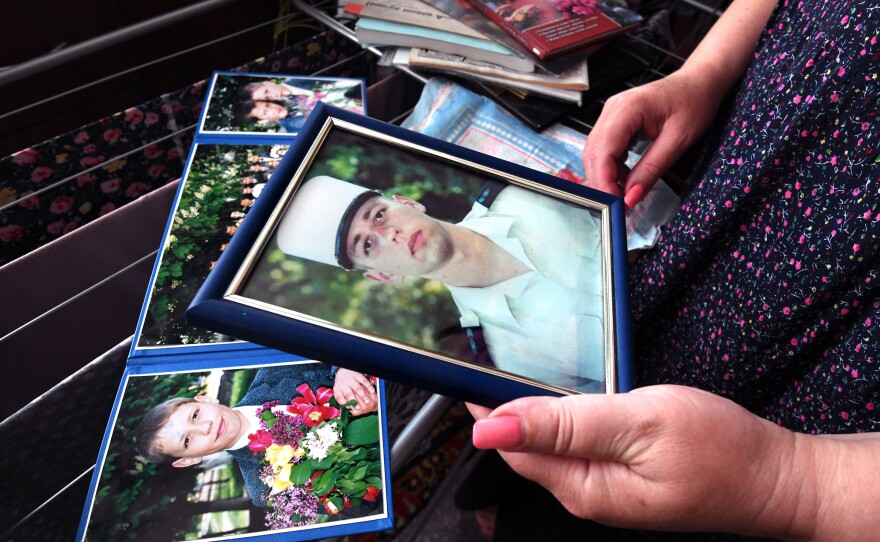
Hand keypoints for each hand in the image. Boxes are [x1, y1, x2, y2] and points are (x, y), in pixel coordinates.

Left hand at [333, 368, 377, 414]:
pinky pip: (364, 381)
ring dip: (363, 396)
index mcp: (337, 389)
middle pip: (348, 394)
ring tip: (368, 402)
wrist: (345, 369)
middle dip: (355, 402)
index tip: (350, 409)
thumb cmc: (343, 384)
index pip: (339, 398)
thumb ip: (342, 399)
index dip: (344, 404)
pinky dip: (368, 386)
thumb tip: (346, 411)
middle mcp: (343, 383)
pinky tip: (372, 392)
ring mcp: (350, 379)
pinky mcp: (357, 375)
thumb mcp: (339, 390)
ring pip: (357, 388)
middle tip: (360, 408)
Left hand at [467, 385, 817, 538]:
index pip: (509, 445)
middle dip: (500, 407)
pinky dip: (558, 418)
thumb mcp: (639, 424)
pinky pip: (574, 445)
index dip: (483, 407)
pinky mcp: (620, 476)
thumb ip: (565, 425)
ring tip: (510, 373)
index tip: (461, 371)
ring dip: (528, 411)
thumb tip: (495, 429)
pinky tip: (560, 398)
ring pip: (548, 445)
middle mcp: (586, 491)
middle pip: (523, 447)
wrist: (777, 477)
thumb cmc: (720, 451)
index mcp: (582, 485)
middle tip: (482, 361)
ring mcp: (604, 486)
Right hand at [582, 65, 724, 204]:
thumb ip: (652, 170)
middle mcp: (612, 109)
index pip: (602, 152)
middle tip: (619, 208)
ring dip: (606, 177)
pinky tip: (627, 179)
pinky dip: (612, 168)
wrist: (700, 81)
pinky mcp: (615, 121)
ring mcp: (611, 114)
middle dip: (602, 184)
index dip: (604, 182)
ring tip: (625, 196)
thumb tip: (631, 198)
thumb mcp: (678, 141)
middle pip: (593, 154)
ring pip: (595, 154)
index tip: (614, 205)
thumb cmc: (694, 102)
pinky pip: (604, 149)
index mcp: (627, 109)